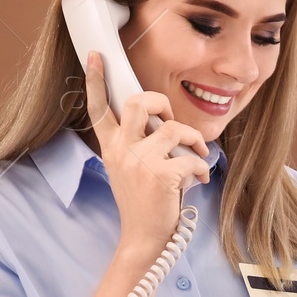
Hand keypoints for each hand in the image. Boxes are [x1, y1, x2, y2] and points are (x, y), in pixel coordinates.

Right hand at [83, 50, 210, 257]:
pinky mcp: (162, 175)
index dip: (95, 80)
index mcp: (111, 148)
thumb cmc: (143, 203)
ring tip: (198, 154)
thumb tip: (162, 122)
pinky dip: (202, 167)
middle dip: (162, 102)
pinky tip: (200, 179)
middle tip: (172, 119)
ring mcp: (140, 162)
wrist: (144, 240)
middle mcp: (121, 151)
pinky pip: (192, 157)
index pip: (98, 108)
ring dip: (194, 139)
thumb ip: (137, 144)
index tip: (94, 56)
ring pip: (174, 127)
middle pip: (139, 102)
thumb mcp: (129, 169)